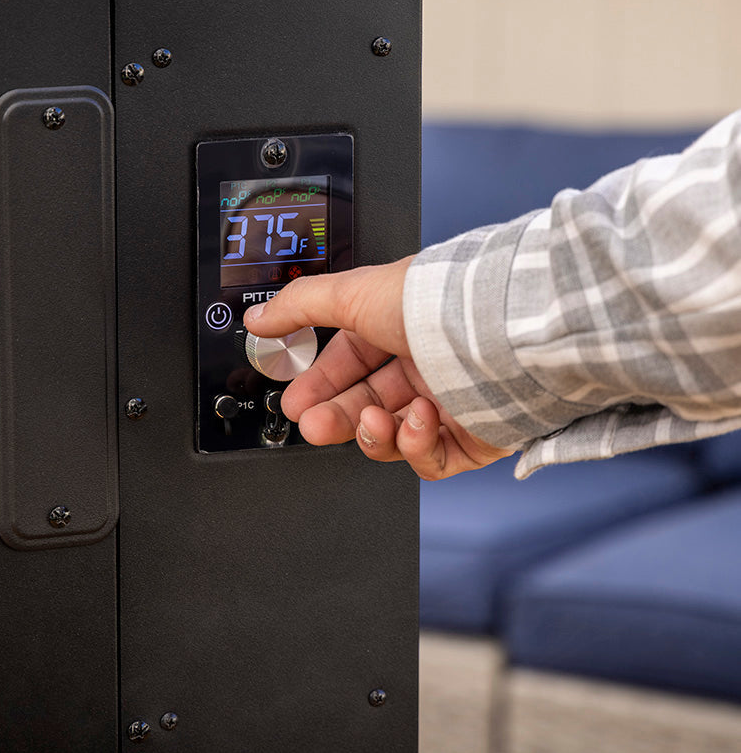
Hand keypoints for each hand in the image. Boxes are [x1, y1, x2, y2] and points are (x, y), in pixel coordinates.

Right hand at [243, 257, 512, 479]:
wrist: (495, 331)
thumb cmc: (433, 305)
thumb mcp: (351, 294)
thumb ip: (299, 306)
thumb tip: (258, 319)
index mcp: (396, 330)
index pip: (348, 366)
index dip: (319, 387)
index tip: (297, 403)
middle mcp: (423, 366)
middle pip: (366, 406)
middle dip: (337, 419)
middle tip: (315, 426)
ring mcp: (447, 403)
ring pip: (394, 438)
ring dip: (375, 433)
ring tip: (375, 420)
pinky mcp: (473, 438)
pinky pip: (432, 459)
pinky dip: (417, 447)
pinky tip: (417, 423)